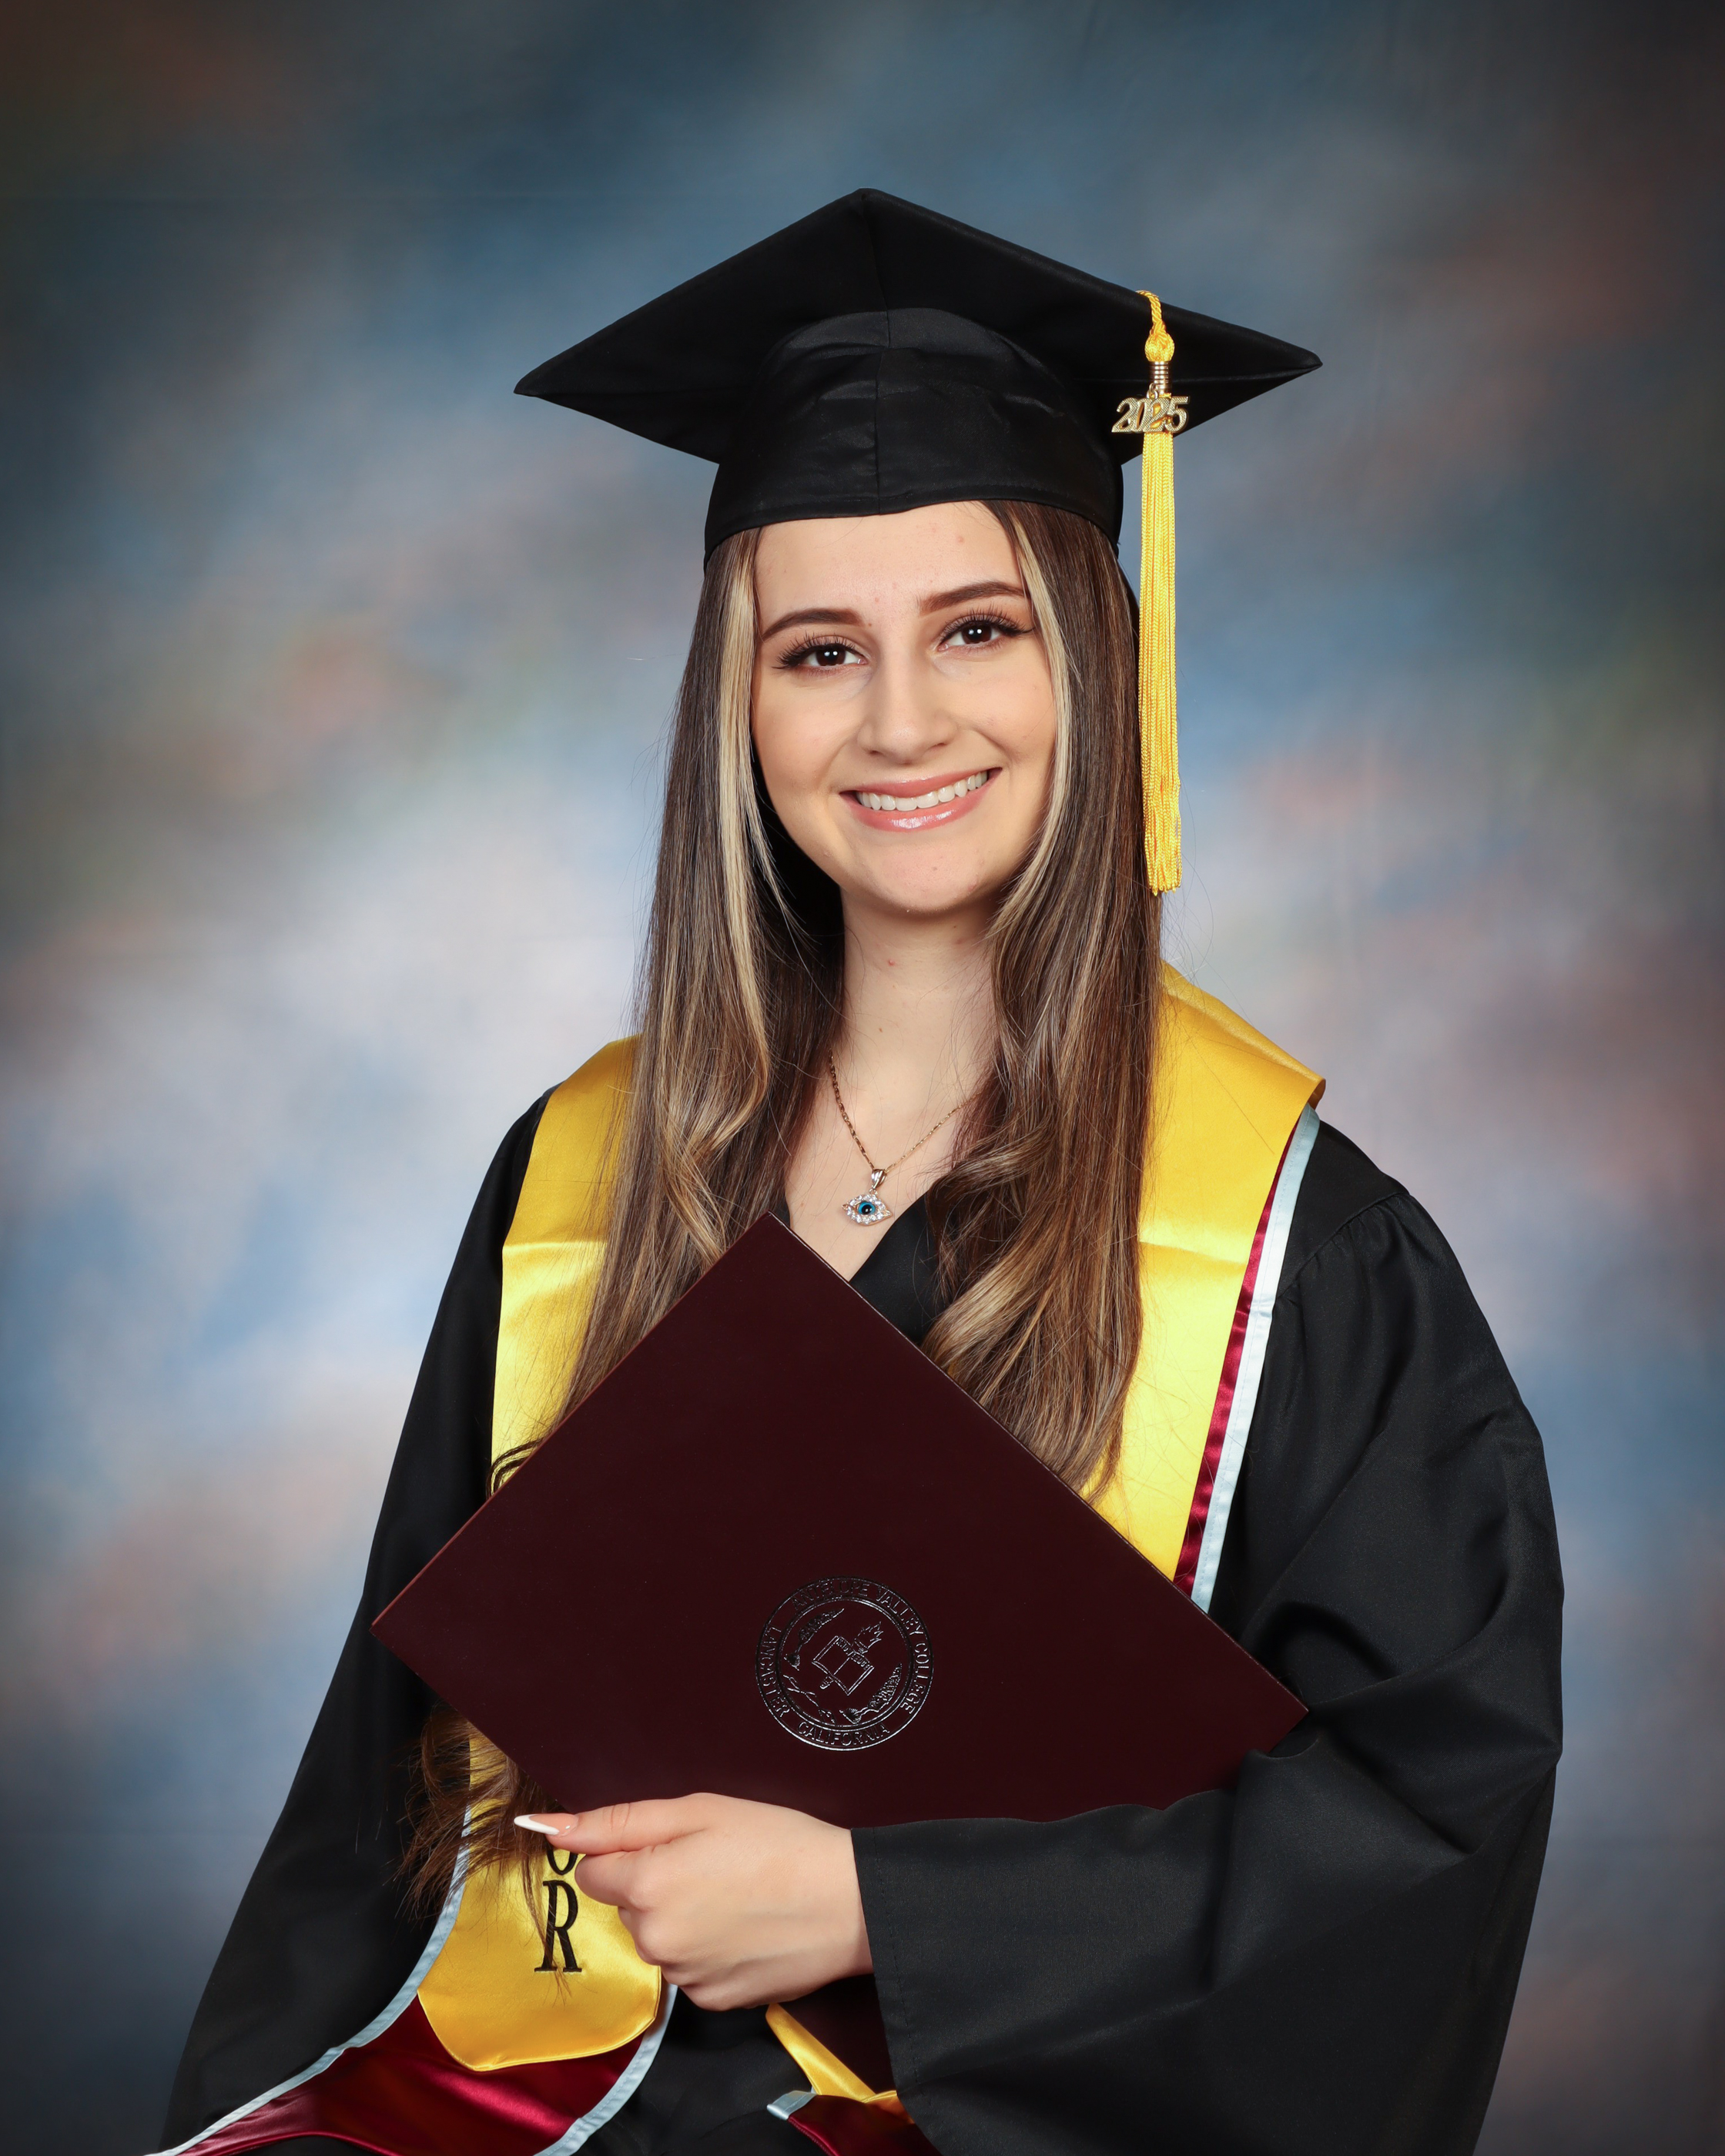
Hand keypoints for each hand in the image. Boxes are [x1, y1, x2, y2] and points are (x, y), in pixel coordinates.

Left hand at [517, 1794, 871, 2009]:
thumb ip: (617, 1821)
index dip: (631, 1854)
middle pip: (628, 1908)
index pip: (594, 1872)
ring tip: (738, 1895)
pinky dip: (708, 1951)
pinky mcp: (712, 2003)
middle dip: (656, 1886)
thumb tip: (547, 1828)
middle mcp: (654, 1940)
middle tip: (715, 1865)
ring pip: (659, 1940)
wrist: (850, 1901)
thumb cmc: (779, 1842)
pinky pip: (689, 1970)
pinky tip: (746, 1929)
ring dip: (683, 1919)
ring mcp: (683, 1977)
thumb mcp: (699, 1809)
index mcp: (644, 1886)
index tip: (674, 1846)